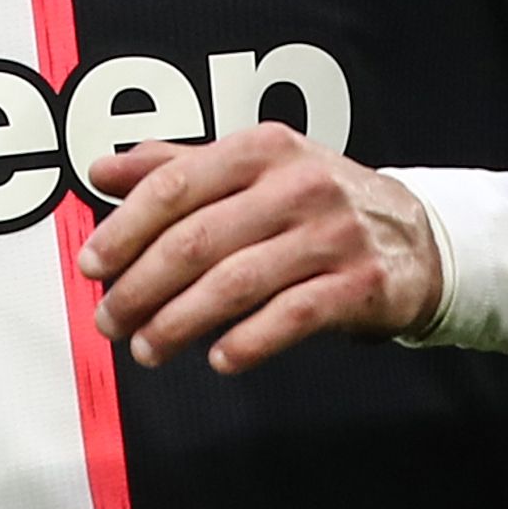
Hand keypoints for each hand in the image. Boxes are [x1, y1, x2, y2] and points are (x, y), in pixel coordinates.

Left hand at [75, 124, 443, 374]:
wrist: (415, 236)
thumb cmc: (316, 202)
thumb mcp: (253, 168)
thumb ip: (177, 167)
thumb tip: (100, 169)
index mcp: (262, 148)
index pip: (176, 185)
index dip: (125, 228)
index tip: (92, 264)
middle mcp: (297, 185)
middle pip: (197, 240)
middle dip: (141, 286)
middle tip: (110, 318)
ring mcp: (332, 235)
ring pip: (236, 283)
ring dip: (179, 323)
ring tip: (147, 348)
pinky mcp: (360, 284)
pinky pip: (292, 317)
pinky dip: (248, 342)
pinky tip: (218, 359)